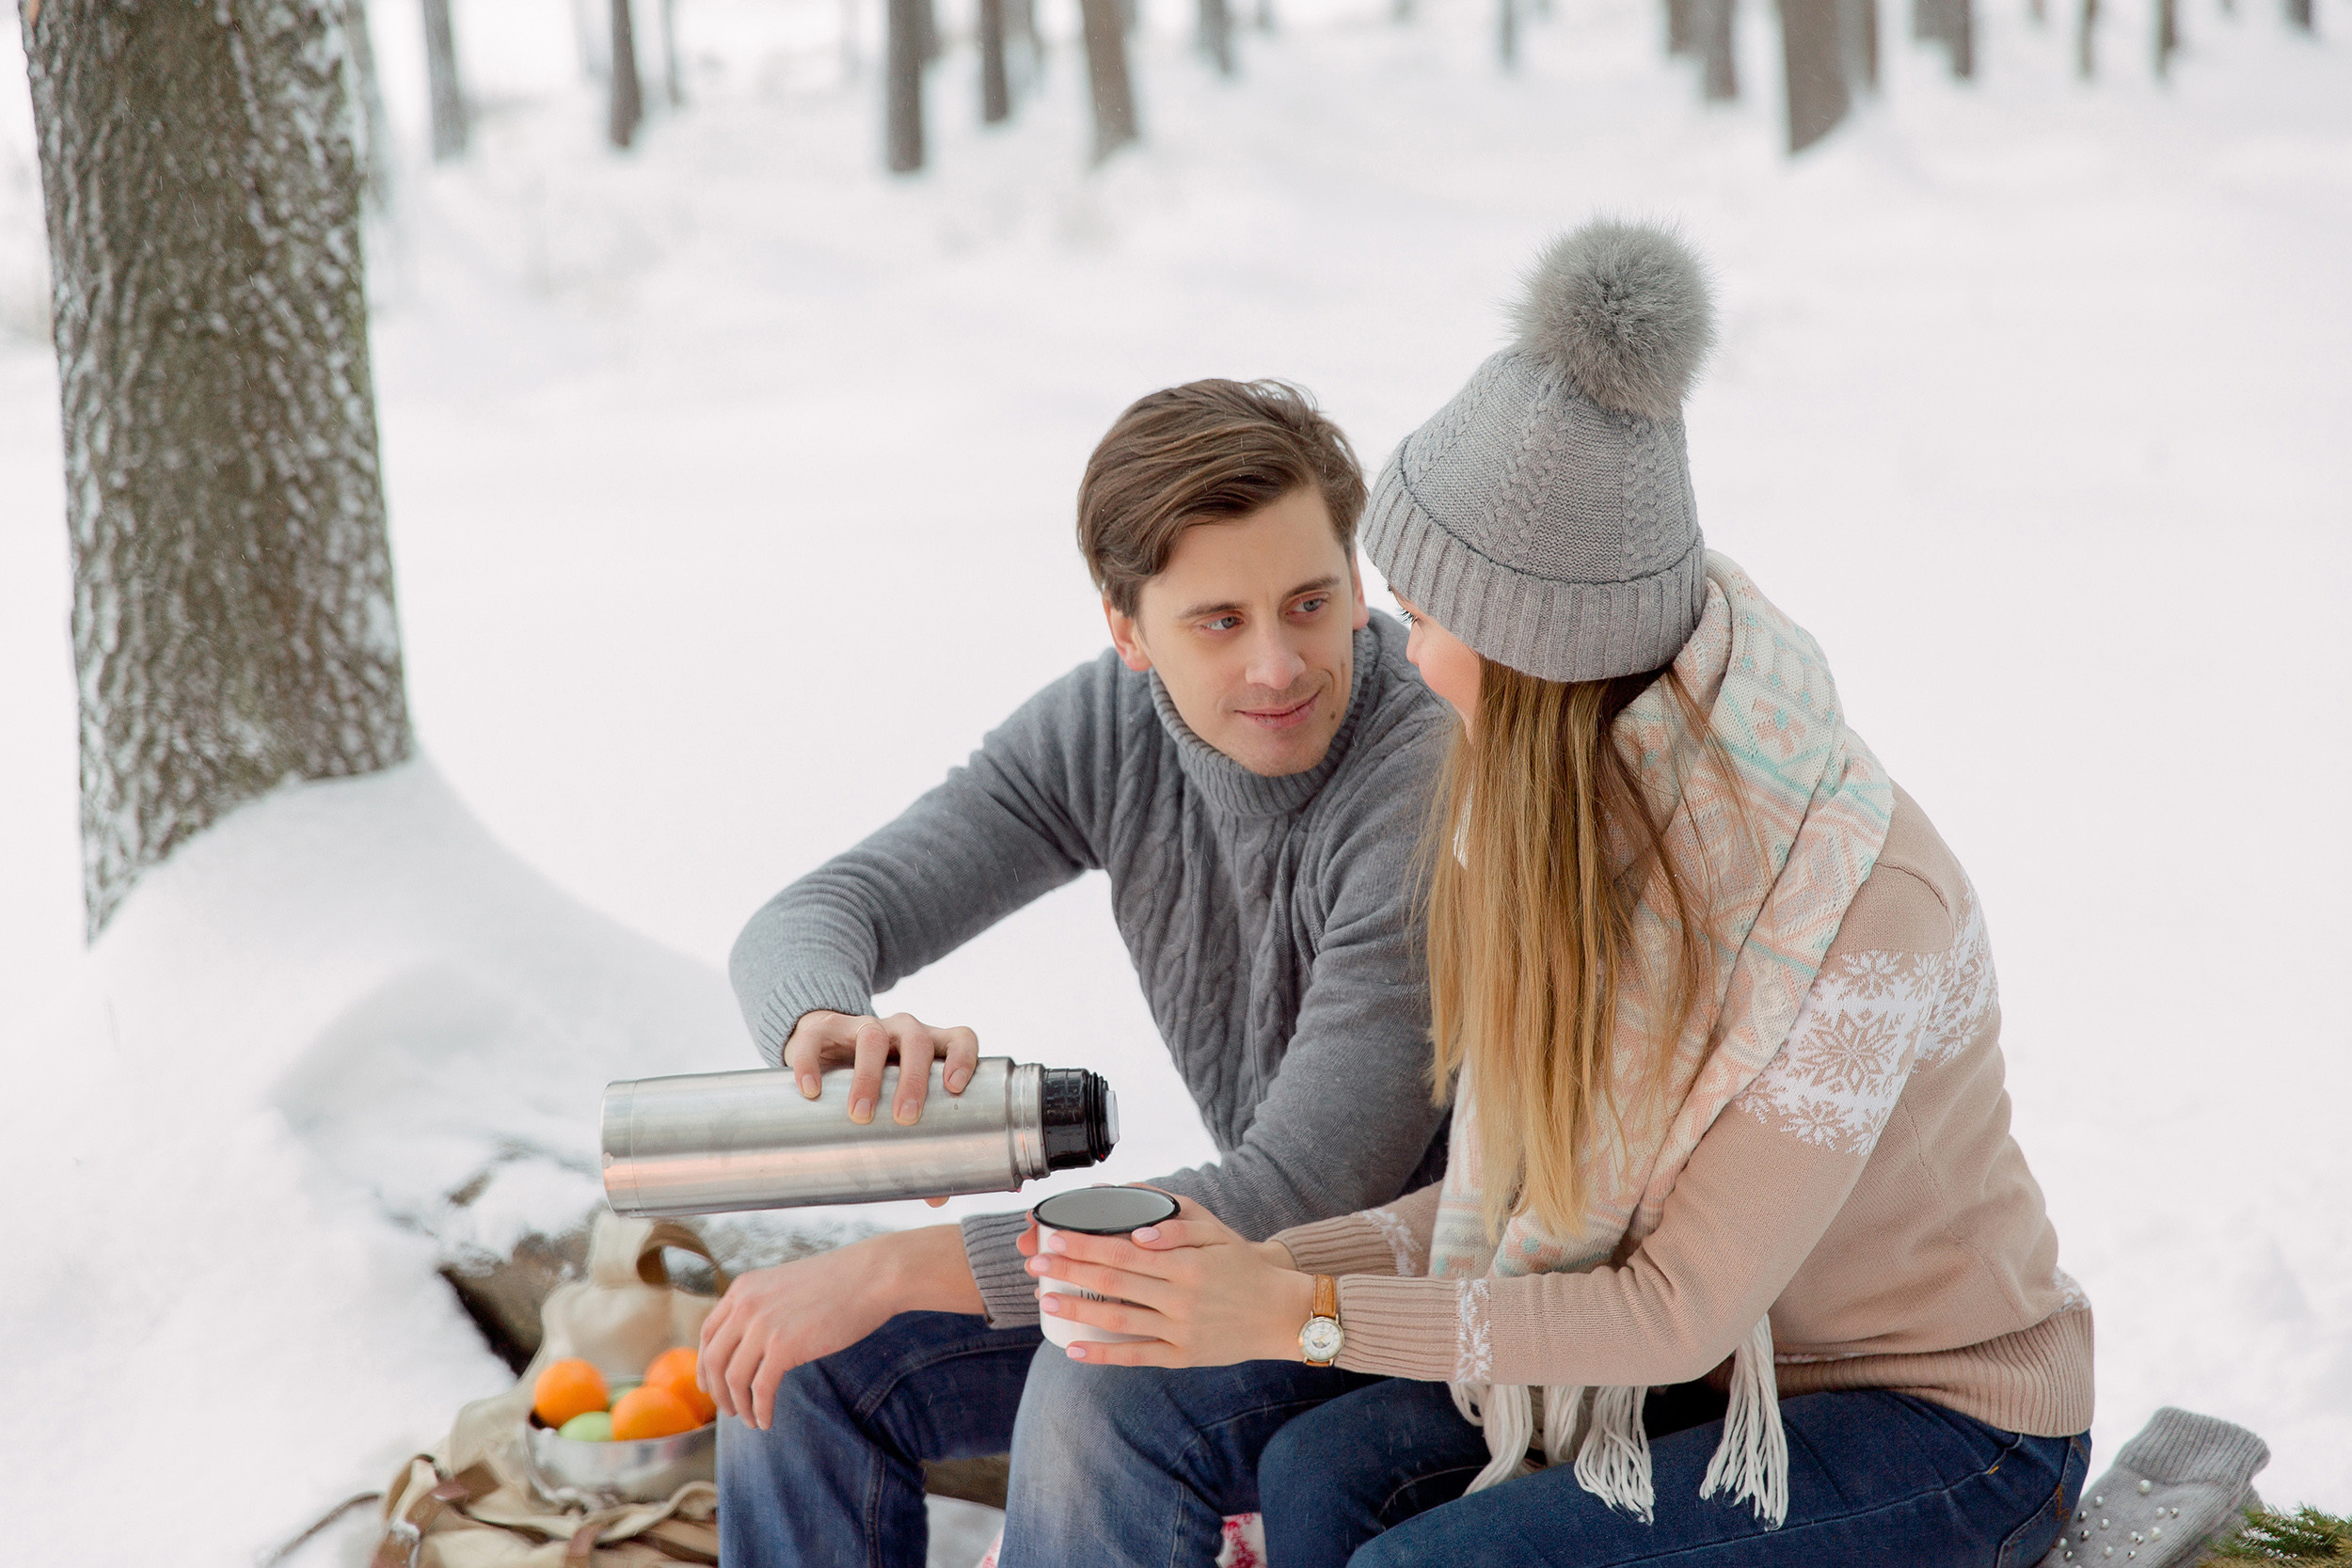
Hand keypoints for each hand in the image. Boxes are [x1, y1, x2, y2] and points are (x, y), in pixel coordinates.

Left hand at [698, 1226, 980, 1426]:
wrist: (872, 1276)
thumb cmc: (840, 1282)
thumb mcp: (787, 1286)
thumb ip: (764, 1307)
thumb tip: (754, 1340)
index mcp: (743, 1288)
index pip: (708, 1333)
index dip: (705, 1364)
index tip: (709, 1384)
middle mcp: (745, 1305)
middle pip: (714, 1359)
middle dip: (717, 1391)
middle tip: (729, 1409)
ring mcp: (762, 1325)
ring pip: (733, 1378)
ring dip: (738, 1405)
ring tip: (751, 1419)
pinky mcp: (784, 1347)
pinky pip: (760, 1389)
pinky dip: (760, 1410)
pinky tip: (767, 1421)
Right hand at [783, 1009, 979, 1129]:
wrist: (826, 1047)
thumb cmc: (879, 1082)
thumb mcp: (899, 1102)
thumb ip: (920, 1143)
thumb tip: (938, 1197)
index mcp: (930, 1045)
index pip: (959, 1037)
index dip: (963, 1056)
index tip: (955, 1087)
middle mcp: (901, 1030)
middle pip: (916, 1041)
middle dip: (913, 1079)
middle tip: (905, 1117)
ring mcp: (862, 1025)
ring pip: (871, 1036)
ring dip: (868, 1075)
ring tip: (860, 1114)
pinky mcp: (822, 1029)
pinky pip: (817, 1037)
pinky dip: (812, 1063)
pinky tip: (811, 1090)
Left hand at [1022, 1194, 1317, 1368]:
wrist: (1280, 1313)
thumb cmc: (1243, 1265)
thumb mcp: (1216, 1232)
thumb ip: (1176, 1224)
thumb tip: (1137, 1231)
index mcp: (1187, 1264)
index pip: (1125, 1251)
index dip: (1086, 1245)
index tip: (1054, 1238)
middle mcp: (1181, 1299)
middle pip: (1114, 1283)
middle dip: (1070, 1271)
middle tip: (1035, 1263)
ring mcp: (1180, 1331)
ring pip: (1119, 1320)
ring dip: (1079, 1310)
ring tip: (1046, 1299)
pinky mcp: (1182, 1357)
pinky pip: (1136, 1357)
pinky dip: (1104, 1354)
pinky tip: (1074, 1349)